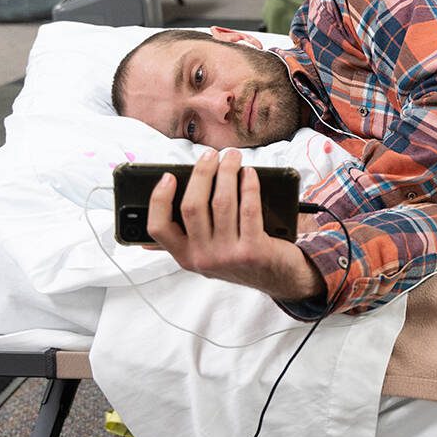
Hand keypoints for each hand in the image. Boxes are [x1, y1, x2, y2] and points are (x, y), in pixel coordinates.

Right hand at [146, 150, 325, 301]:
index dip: (159, 199)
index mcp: (186, 257)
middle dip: (201, 173)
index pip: (158, 227)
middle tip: (211, 155)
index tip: (169, 176)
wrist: (279, 280)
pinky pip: (248, 209)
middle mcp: (203, 258)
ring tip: (233, 158)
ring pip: (221, 202)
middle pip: (192, 206)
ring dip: (227, 172)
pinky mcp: (253, 250)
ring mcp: (228, 255)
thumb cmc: (242, 259)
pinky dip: (248, 186)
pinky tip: (249, 174)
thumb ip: (188, 235)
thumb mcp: (209, 254)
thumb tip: (161, 205)